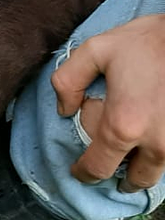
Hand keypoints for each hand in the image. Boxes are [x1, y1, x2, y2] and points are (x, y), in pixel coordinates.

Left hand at [51, 14, 164, 191]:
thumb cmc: (148, 41)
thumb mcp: (96, 50)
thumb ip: (68, 81)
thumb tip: (64, 110)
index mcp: (123, 126)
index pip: (97, 167)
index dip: (84, 173)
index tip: (79, 170)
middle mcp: (156, 143)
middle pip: (136, 179)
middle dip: (120, 177)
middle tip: (112, 165)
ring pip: (160, 171)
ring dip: (144, 168)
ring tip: (134, 157)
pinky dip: (163, 155)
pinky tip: (155, 139)